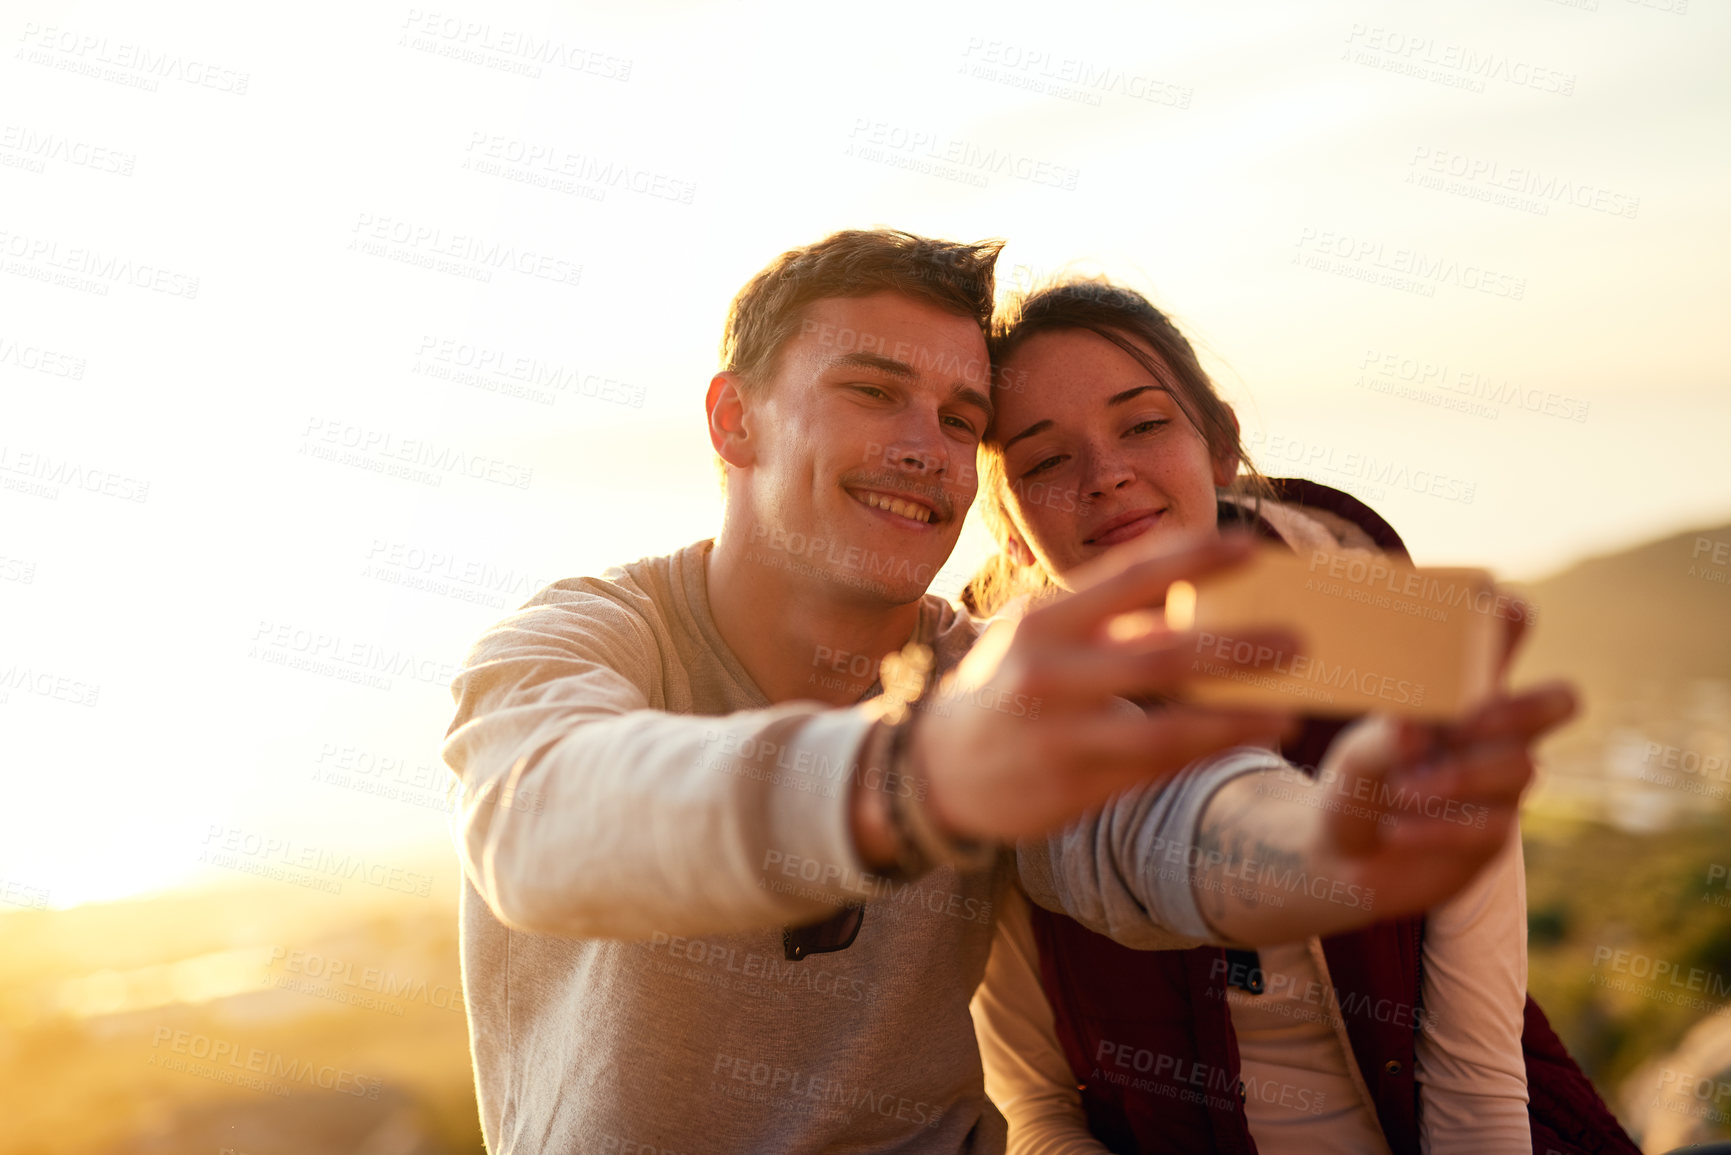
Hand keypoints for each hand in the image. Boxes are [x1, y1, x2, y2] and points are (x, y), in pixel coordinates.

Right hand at [909, 534, 1300, 843]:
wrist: (936, 770)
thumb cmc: (1007, 688)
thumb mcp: (1043, 638)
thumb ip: (1112, 622)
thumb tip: (1193, 602)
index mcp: (1043, 619)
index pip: (1127, 577)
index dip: (1191, 560)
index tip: (1249, 546)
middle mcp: (1049, 671)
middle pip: (1158, 655)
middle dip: (1235, 648)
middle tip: (1298, 640)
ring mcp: (1059, 733)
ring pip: (1163, 727)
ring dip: (1233, 716)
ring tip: (1288, 709)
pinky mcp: (1071, 785)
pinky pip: (1153, 767)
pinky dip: (1207, 750)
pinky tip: (1250, 735)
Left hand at [1320, 681, 1575, 913]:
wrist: (1347, 857)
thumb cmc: (1360, 787)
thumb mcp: (1358, 759)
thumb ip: (1382, 741)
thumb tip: (1412, 729)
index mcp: (1466, 704)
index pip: (1520, 659)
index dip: (1527, 644)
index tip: (1482, 663)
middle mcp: (1494, 739)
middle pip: (1555, 704)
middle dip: (1513, 713)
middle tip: (1458, 729)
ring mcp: (1500, 788)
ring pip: (1520, 767)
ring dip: (1460, 776)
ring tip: (1401, 791)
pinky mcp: (1491, 838)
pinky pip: (1487, 826)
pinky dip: (1437, 827)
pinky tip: (1395, 831)